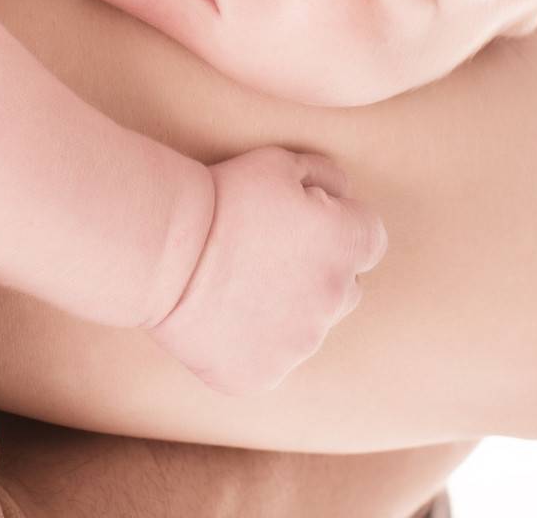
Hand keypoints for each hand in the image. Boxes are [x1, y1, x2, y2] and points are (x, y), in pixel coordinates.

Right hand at [147, 146, 386, 394]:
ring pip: (307, 326)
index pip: (370, 240)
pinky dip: (253, 344)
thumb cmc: (224, 196)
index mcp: (346, 245)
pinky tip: (222, 317)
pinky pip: (271, 360)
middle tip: (268, 255)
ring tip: (237, 284)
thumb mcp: (281, 162)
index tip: (305, 223)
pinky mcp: (265, 375)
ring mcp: (301, 344)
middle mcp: (335, 299)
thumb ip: (327, 177)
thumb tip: (343, 194)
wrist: (166, 249)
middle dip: (320, 271)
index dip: (339, 228)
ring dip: (287, 309)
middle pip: (345, 287)